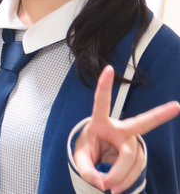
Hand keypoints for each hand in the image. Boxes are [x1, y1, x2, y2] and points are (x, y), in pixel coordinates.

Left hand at [74, 65, 179, 192]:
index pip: (101, 102)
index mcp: (100, 121)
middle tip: (177, 106)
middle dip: (159, 115)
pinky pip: (135, 170)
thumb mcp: (80, 156)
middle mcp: (120, 128)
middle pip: (140, 125)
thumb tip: (100, 182)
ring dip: (119, 177)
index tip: (108, 68)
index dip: (104, 86)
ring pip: (131, 160)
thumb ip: (85, 169)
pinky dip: (124, 182)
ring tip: (107, 188)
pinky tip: (116, 189)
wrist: (98, 156)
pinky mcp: (137, 154)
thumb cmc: (89, 148)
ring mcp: (132, 141)